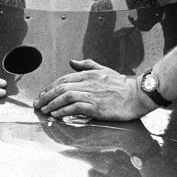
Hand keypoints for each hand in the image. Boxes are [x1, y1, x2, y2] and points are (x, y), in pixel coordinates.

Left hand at [34, 59, 153, 120]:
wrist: (138, 95)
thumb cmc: (122, 85)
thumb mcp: (103, 70)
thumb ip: (86, 65)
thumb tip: (72, 61)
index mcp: (88, 74)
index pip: (63, 79)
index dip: (50, 87)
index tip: (42, 94)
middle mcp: (87, 83)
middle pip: (60, 88)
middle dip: (46, 96)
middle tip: (38, 104)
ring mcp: (91, 95)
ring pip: (65, 97)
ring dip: (52, 104)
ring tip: (44, 110)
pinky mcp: (96, 107)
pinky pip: (75, 108)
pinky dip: (63, 111)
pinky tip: (57, 115)